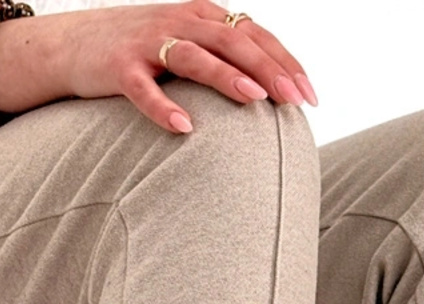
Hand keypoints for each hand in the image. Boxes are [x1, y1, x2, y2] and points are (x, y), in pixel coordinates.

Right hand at [59, 0, 317, 132]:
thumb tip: (276, 91)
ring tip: (255, 99)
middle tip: (295, 99)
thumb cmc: (145, 51)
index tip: (311, 96)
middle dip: (268, 69)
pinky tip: (183, 127)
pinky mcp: (119, 67)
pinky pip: (143, 88)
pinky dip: (162, 107)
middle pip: (233, 42)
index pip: (255, 36)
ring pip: (194, 56)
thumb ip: (228, 59)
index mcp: (204, 16)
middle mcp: (181, 22)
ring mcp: (149, 43)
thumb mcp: (192, 44)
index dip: (285, 63)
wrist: (75, 43)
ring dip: (226, 77)